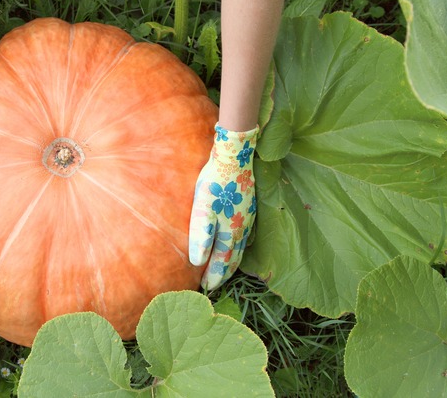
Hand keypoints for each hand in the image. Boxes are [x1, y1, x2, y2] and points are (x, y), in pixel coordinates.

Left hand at [188, 123, 257, 289]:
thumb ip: (201, 235)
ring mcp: (248, 220)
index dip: (214, 277)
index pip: (222, 263)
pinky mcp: (249, 209)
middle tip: (214, 286)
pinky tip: (235, 245)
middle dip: (223, 274)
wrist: (235, 158)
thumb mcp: (202, 208)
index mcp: (230, 233)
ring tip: (224, 271)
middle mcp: (241, 230)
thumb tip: (197, 261)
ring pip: (240, 249)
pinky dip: (238, 248)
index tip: (206, 289)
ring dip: (231, 262)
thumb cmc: (215, 184)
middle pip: (233, 259)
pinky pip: (244, 236)